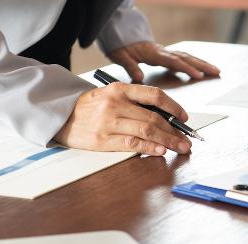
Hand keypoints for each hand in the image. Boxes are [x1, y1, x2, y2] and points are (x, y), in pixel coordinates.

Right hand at [54, 83, 191, 155]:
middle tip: (187, 140)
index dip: (173, 107)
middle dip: (175, 131)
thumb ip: (134, 103)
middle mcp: (115, 104)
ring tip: (180, 147)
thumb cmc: (90, 107)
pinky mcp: (102, 140)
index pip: (154, 95)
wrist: (60, 116)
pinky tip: (161, 151)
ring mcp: (108, 122)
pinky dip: (150, 148)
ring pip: (147, 130)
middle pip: (154, 117)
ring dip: (168, 141)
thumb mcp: (111, 95)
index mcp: (119, 89)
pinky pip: (132, 144)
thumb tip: (166, 118)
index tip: (184, 118)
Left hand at [107, 41, 220, 82]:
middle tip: (216, 72)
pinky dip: (195, 63)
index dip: (186, 68)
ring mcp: (166, 52)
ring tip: (215, 71)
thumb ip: (130, 67)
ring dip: (202, 64)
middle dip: (202, 65)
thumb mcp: (121, 57)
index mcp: (153, 53)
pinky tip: (202, 69)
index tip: (198, 75)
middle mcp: (163, 51)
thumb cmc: (121, 47)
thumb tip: (139, 77)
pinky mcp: (166, 54)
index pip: (173, 61)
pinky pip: (184, 58)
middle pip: (186, 58)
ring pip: (188, 57)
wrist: (121, 35)